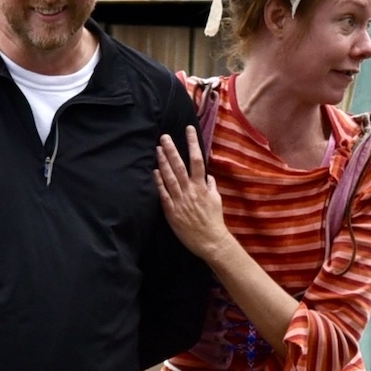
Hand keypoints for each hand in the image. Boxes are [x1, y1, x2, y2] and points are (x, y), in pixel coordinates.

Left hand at [155, 129, 233, 263]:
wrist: (210, 240)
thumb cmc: (213, 220)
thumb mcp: (216, 200)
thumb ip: (211, 186)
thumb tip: (208, 176)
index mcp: (202, 186)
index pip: (198, 160)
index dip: (193, 143)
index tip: (188, 129)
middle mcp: (190, 190)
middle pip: (180, 165)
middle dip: (172, 149)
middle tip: (164, 136)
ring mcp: (180, 200)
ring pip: (170, 177)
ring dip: (163, 162)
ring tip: (157, 149)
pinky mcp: (171, 211)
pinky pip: (163, 194)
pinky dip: (159, 182)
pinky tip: (153, 171)